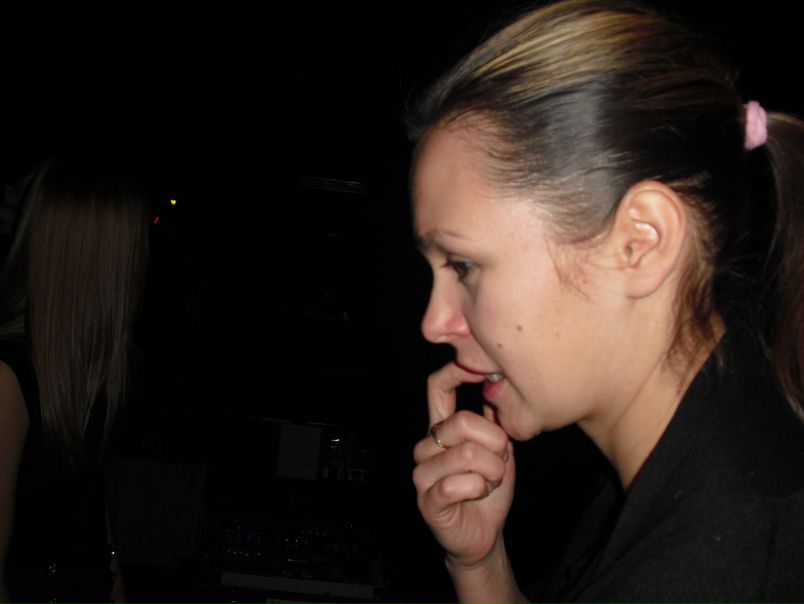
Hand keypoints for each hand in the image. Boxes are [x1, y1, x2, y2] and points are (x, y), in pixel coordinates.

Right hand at [412, 362, 514, 567]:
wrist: (483, 534)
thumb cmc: (487, 489)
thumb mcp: (498, 449)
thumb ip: (493, 419)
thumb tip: (498, 380)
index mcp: (442, 428)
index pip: (437, 387)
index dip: (456, 372)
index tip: (483, 372)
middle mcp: (427, 445)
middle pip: (462, 422)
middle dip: (495, 444)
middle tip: (499, 462)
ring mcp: (423, 472)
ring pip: (467, 454)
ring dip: (492, 471)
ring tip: (490, 481)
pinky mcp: (427, 499)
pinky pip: (460, 484)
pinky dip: (480, 489)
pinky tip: (479, 494)